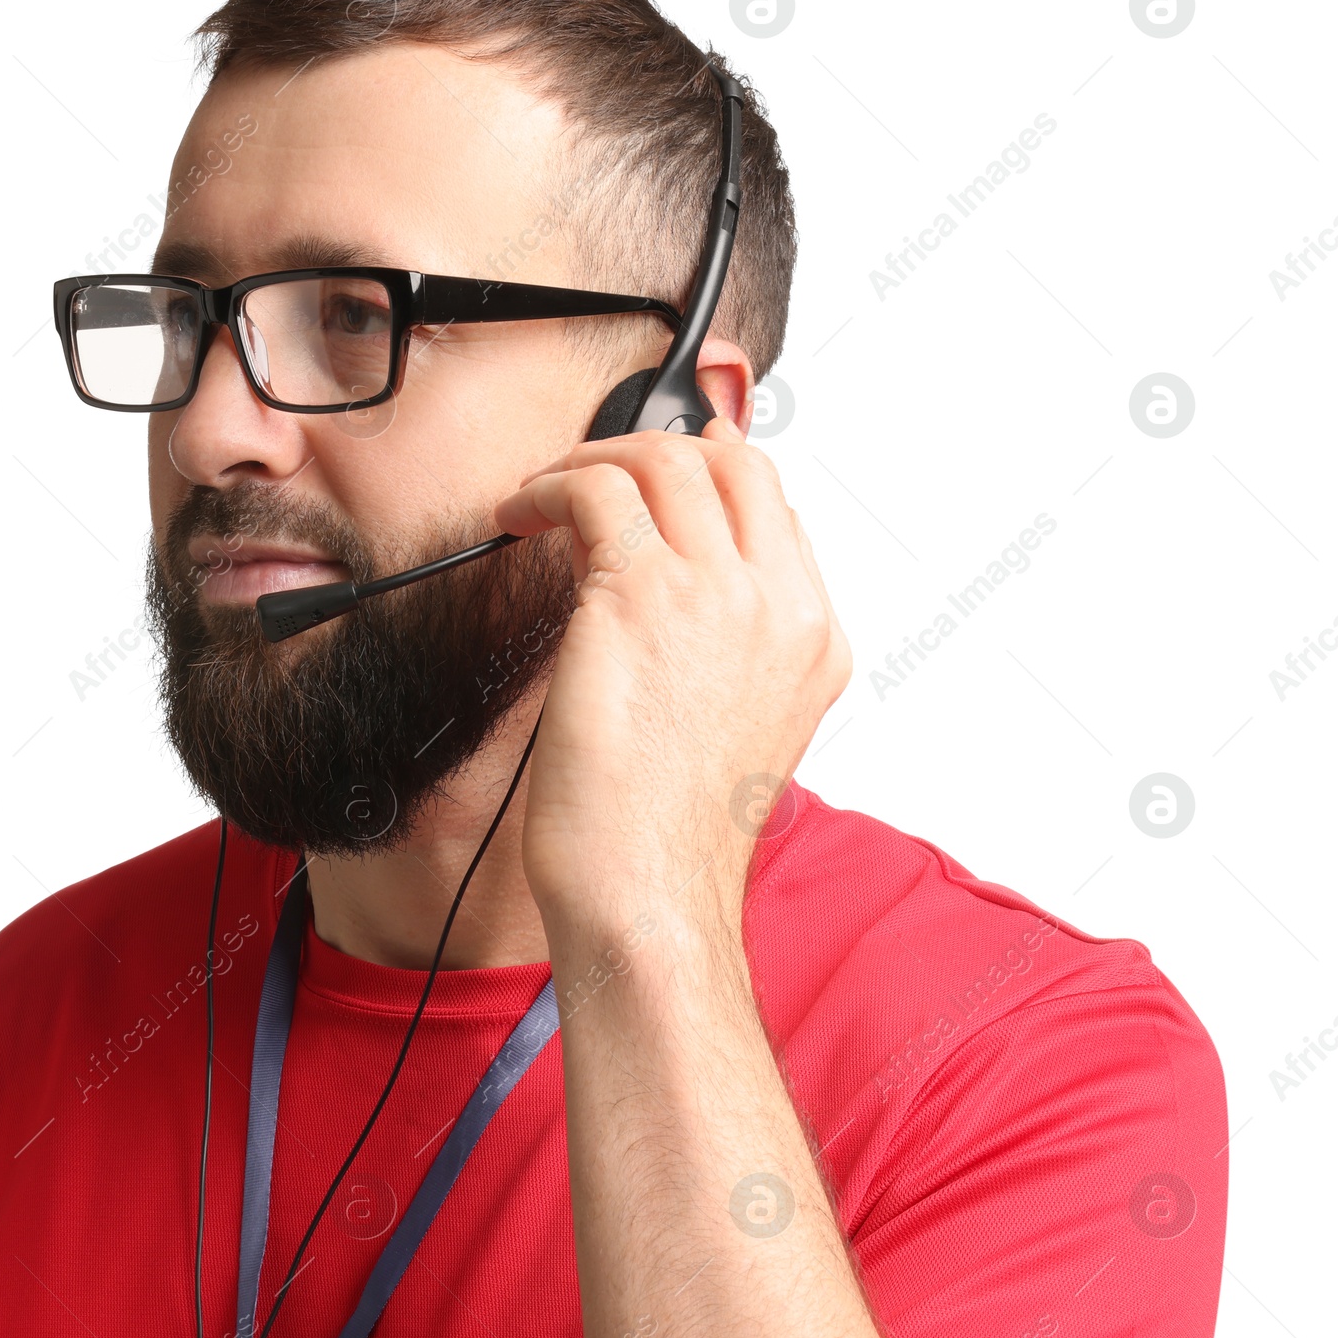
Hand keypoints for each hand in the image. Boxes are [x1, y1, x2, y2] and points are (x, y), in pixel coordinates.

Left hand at [492, 415, 851, 948]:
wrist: (650, 890)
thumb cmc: (673, 830)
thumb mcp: (738, 727)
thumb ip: (727, 644)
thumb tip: (660, 574)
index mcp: (814, 639)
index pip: (777, 509)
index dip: (717, 470)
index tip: (672, 460)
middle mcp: (779, 606)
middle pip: (734, 464)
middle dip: (659, 446)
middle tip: (601, 467)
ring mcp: (718, 593)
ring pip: (664, 461)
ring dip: (595, 458)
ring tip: (548, 487)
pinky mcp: (639, 595)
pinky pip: (596, 491)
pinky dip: (550, 485)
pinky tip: (522, 513)